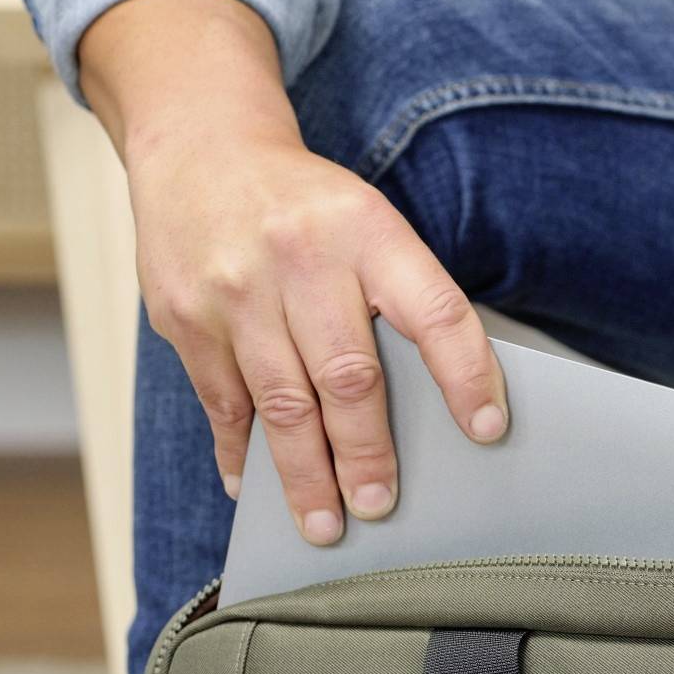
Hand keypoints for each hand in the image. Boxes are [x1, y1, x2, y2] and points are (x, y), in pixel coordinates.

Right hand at [81, 0, 506, 543]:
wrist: (199, 147)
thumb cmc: (303, 203)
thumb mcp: (367, 220)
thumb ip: (401, 295)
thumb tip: (450, 396)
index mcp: (367, 231)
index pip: (433, 312)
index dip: (466, 374)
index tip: (488, 430)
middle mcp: (301, 260)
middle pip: (348, 376)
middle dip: (368, 454)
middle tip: (381, 506)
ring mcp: (236, 291)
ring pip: (281, 404)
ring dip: (306, 475)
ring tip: (325, 526)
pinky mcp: (185, 318)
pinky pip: (221, 402)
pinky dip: (240, 452)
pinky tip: (253, 487)